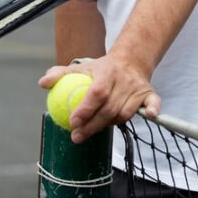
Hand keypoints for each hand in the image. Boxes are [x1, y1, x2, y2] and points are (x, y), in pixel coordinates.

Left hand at [38, 54, 159, 143]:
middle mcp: (124, 80)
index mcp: (106, 72)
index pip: (96, 93)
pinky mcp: (150, 93)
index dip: (86, 109)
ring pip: (124, 113)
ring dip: (109, 125)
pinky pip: (154, 103)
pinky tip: (151, 116)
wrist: (129, 60)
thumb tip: (42, 83)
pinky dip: (155, 109)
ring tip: (90, 131)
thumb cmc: (99, 69)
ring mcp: (137, 88)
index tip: (72, 122)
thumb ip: (60, 74)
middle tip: (76, 136)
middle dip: (92, 126)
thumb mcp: (81, 67)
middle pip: (109, 108)